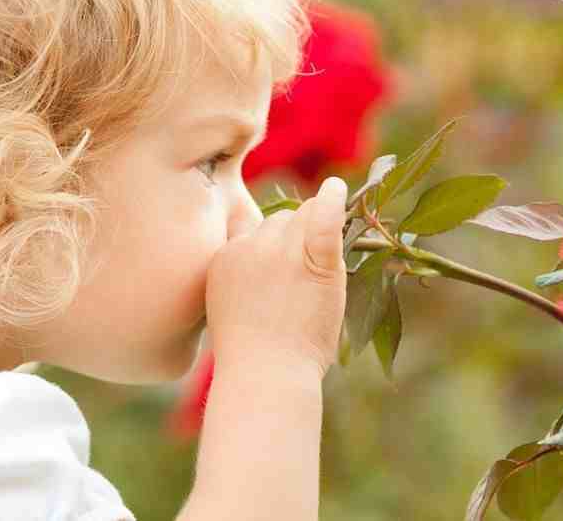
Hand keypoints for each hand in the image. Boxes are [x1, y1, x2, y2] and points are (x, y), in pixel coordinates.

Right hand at [202, 176, 348, 373]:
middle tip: (304, 278)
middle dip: (294, 239)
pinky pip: (325, 216)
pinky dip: (333, 200)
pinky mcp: (316, 259)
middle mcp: (251, 246)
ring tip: (322, 262)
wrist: (266, 374)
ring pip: (303, 215)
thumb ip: (240, 274)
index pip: (252, 228)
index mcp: (225, 257)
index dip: (271, 244)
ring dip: (315, 229)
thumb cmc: (254, 354)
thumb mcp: (228, 306)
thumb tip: (261, 256)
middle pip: (280, 220)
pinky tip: (337, 189)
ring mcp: (283, 250)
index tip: (281, 265)